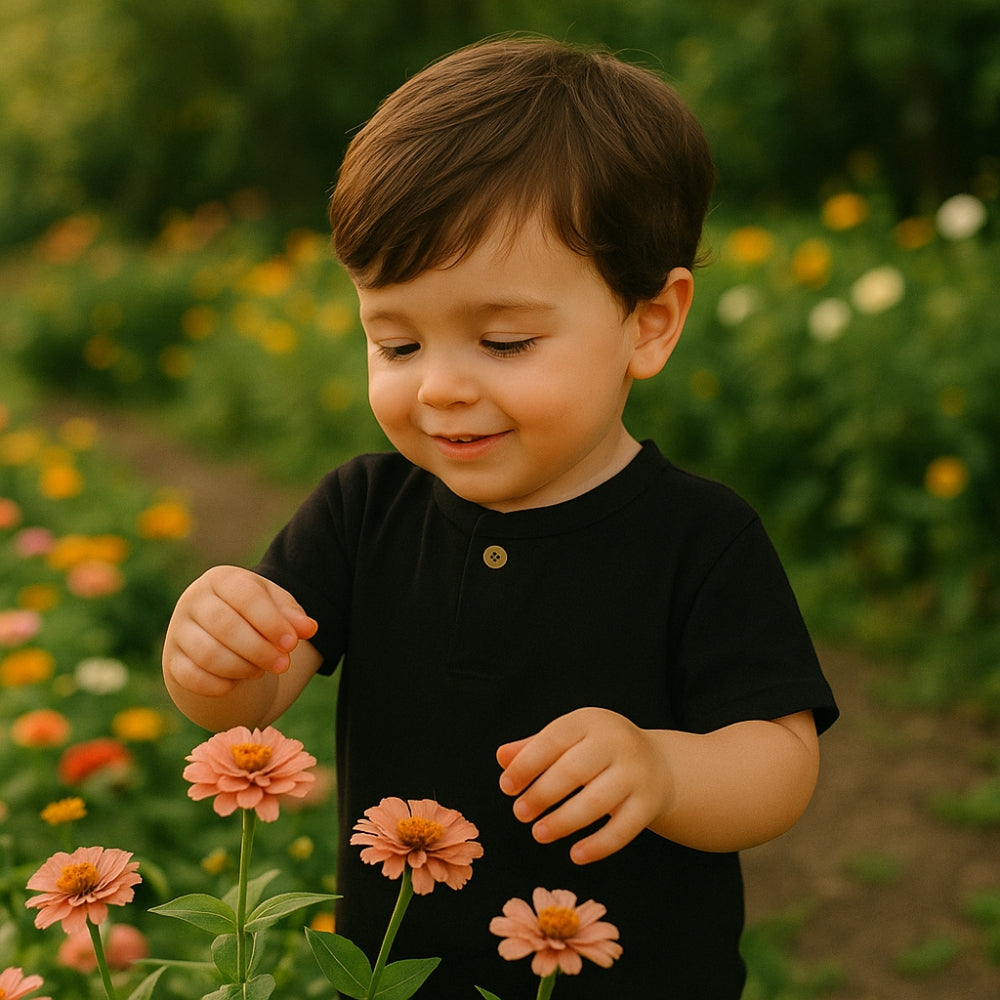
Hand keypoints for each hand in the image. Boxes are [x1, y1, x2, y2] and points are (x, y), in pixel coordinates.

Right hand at [162, 566, 316, 698]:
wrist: (219, 631)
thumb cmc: (253, 613)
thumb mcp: (275, 606)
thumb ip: (292, 615)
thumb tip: (309, 628)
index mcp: (222, 579)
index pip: (246, 597)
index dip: (271, 622)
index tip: (292, 644)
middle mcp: (194, 599)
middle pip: (225, 626)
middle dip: (259, 650)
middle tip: (283, 665)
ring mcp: (178, 630)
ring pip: (208, 654)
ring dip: (241, 667)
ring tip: (260, 670)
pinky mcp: (172, 660)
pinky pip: (191, 677)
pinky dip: (218, 685)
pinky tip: (236, 683)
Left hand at [497, 707, 671, 864]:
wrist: (659, 764)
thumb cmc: (599, 751)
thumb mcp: (571, 739)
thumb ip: (535, 747)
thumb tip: (502, 757)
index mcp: (592, 721)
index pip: (554, 738)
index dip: (527, 763)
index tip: (506, 786)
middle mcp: (618, 743)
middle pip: (573, 770)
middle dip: (542, 794)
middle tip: (519, 813)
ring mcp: (637, 773)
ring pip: (597, 801)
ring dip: (564, 821)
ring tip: (539, 833)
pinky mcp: (649, 803)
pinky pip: (623, 829)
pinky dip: (598, 845)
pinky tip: (575, 855)